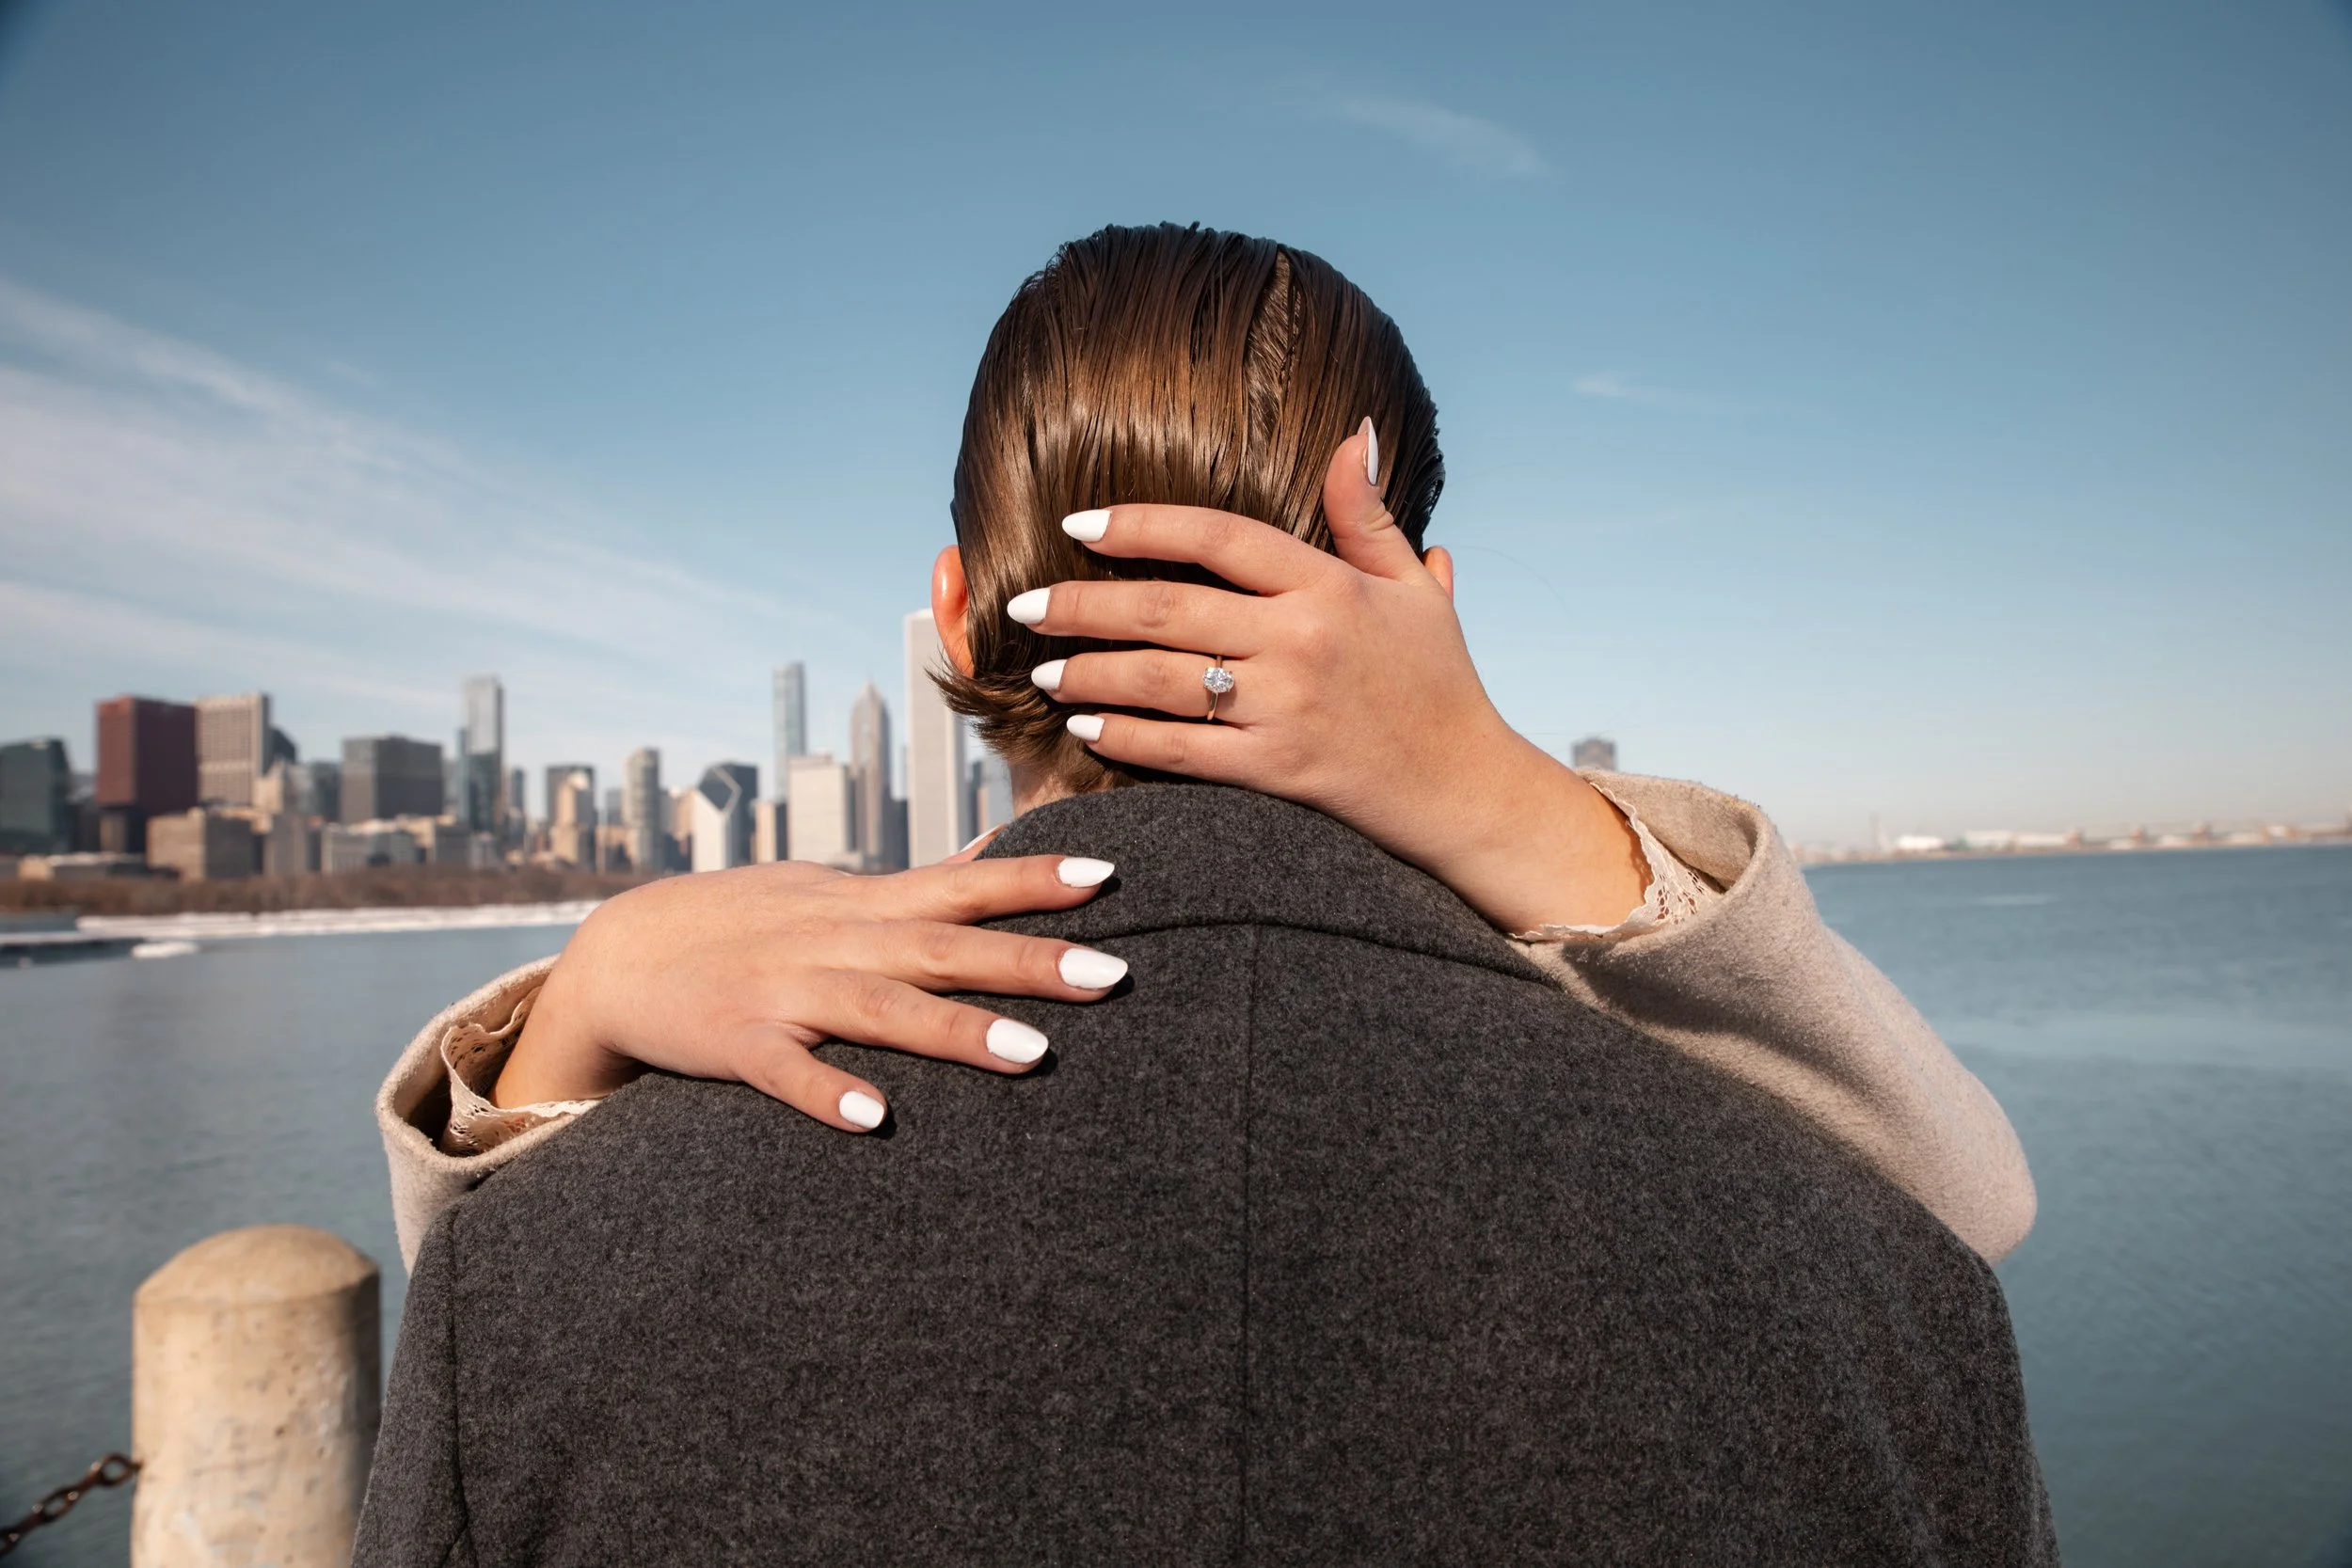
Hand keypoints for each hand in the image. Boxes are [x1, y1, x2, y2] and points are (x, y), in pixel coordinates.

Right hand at [494, 849, 1128, 1130]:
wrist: (621, 953)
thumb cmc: (752, 922)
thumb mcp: (838, 891)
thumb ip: (928, 880)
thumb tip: (1007, 846)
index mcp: (869, 906)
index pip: (967, 885)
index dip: (1035, 880)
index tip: (1110, 877)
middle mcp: (839, 941)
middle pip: (948, 949)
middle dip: (1032, 961)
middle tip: (1115, 974)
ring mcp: (789, 991)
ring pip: (885, 1011)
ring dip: (959, 1031)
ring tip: (1036, 1055)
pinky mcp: (740, 1043)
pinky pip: (789, 1072)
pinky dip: (830, 1092)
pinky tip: (879, 1120)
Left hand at [1015, 421, 1646, 932]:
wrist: (1468, 791)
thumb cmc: (1438, 685)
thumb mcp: (1413, 590)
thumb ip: (1367, 514)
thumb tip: (1352, 431)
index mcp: (1328, 586)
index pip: (1217, 536)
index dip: (1141, 524)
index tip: (1079, 524)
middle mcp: (1301, 640)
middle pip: (1167, 607)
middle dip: (1082, 604)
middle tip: (1022, 604)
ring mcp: (1287, 707)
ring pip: (1160, 679)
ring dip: (1090, 673)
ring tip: (1041, 669)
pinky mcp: (1277, 772)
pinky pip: (1182, 749)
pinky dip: (1127, 737)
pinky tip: (1086, 727)